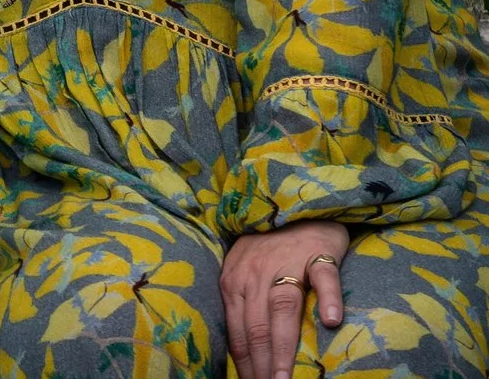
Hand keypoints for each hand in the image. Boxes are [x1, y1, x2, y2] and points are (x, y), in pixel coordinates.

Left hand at [220, 219, 347, 378]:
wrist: (295, 204)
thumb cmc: (270, 246)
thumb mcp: (245, 272)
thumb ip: (242, 304)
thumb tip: (242, 349)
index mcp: (235, 281)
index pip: (238, 330)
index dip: (243, 362)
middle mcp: (256, 273)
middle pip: (257, 325)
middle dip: (260, 364)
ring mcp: (287, 262)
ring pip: (283, 307)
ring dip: (283, 346)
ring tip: (286, 377)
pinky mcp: (318, 252)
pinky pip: (324, 276)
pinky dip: (327, 299)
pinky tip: (331, 322)